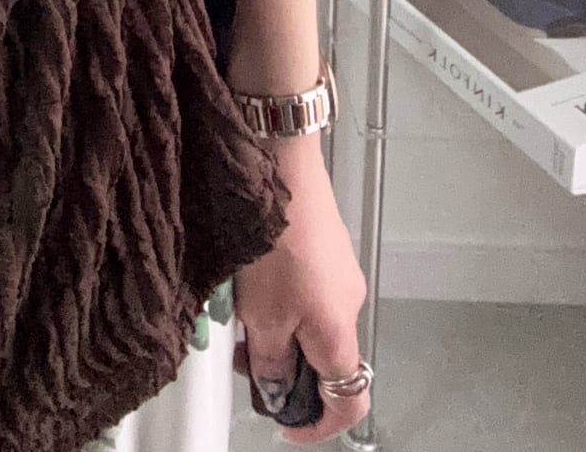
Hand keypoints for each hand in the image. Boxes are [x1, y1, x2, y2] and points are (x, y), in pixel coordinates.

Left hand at [231, 137, 369, 444]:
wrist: (278, 161)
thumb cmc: (273, 236)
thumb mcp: (260, 315)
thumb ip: (270, 361)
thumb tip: (278, 391)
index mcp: (339, 334)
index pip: (349, 402)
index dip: (319, 425)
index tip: (286, 427)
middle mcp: (348, 305)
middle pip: (325, 363)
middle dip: (284, 371)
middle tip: (242, 360)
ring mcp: (339, 274)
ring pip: (310, 325)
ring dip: (276, 332)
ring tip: (235, 312)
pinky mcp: (324, 248)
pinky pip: (305, 292)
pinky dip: (279, 300)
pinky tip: (246, 282)